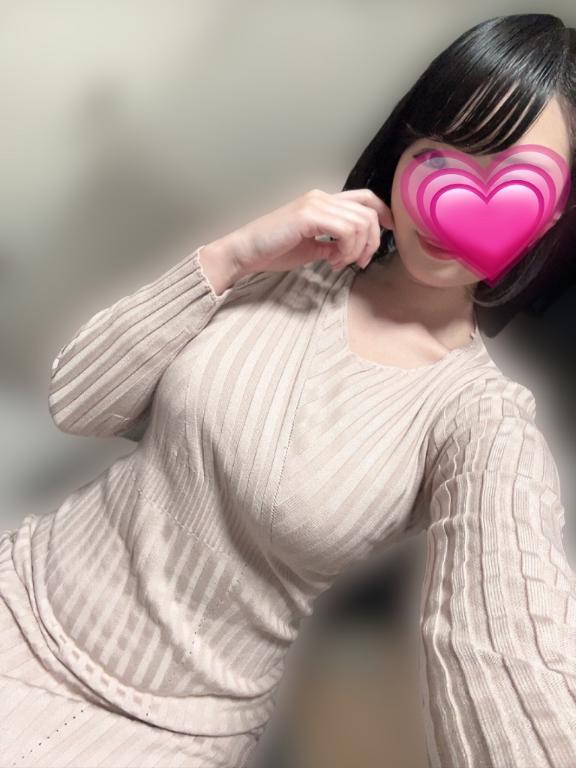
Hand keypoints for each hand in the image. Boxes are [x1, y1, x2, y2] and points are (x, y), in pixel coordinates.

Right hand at [220, 188, 390, 277]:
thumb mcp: (311, 248)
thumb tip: (347, 252)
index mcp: (322, 202)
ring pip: (360, 222)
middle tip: (359, 263)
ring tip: (339, 264)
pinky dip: (346, 249)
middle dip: (372, 242)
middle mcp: (321, 197)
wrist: (245, 252)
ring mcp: (315, 204)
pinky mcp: (308, 215)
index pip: (364, 198)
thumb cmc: (273, 251)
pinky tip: (332, 261)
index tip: (389, 234)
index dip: (383, 214)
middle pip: (368, 212)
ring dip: (357, 249)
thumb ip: (332, 244)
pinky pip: (345, 230)